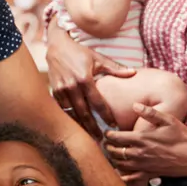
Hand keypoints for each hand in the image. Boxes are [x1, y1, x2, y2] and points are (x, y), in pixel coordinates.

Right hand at [46, 20, 135, 138]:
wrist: (56, 46)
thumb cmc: (79, 52)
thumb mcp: (98, 58)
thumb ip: (115, 68)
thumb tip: (133, 73)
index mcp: (84, 78)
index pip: (98, 102)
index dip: (106, 115)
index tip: (114, 125)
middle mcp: (71, 86)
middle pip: (84, 112)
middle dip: (92, 127)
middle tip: (101, 139)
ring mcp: (61, 90)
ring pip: (72, 113)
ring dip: (80, 125)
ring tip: (89, 136)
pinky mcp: (54, 91)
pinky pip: (62, 109)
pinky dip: (70, 118)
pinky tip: (76, 126)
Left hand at [104, 103, 186, 176]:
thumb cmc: (182, 137)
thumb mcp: (168, 120)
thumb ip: (150, 112)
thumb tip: (135, 105)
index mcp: (142, 139)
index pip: (117, 137)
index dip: (108, 135)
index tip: (107, 132)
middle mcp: (139, 153)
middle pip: (114, 152)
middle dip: (108, 147)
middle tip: (106, 143)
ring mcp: (143, 165)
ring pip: (119, 164)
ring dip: (113, 159)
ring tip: (111, 154)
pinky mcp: (148, 174)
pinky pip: (131, 178)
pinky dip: (122, 175)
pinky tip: (119, 172)